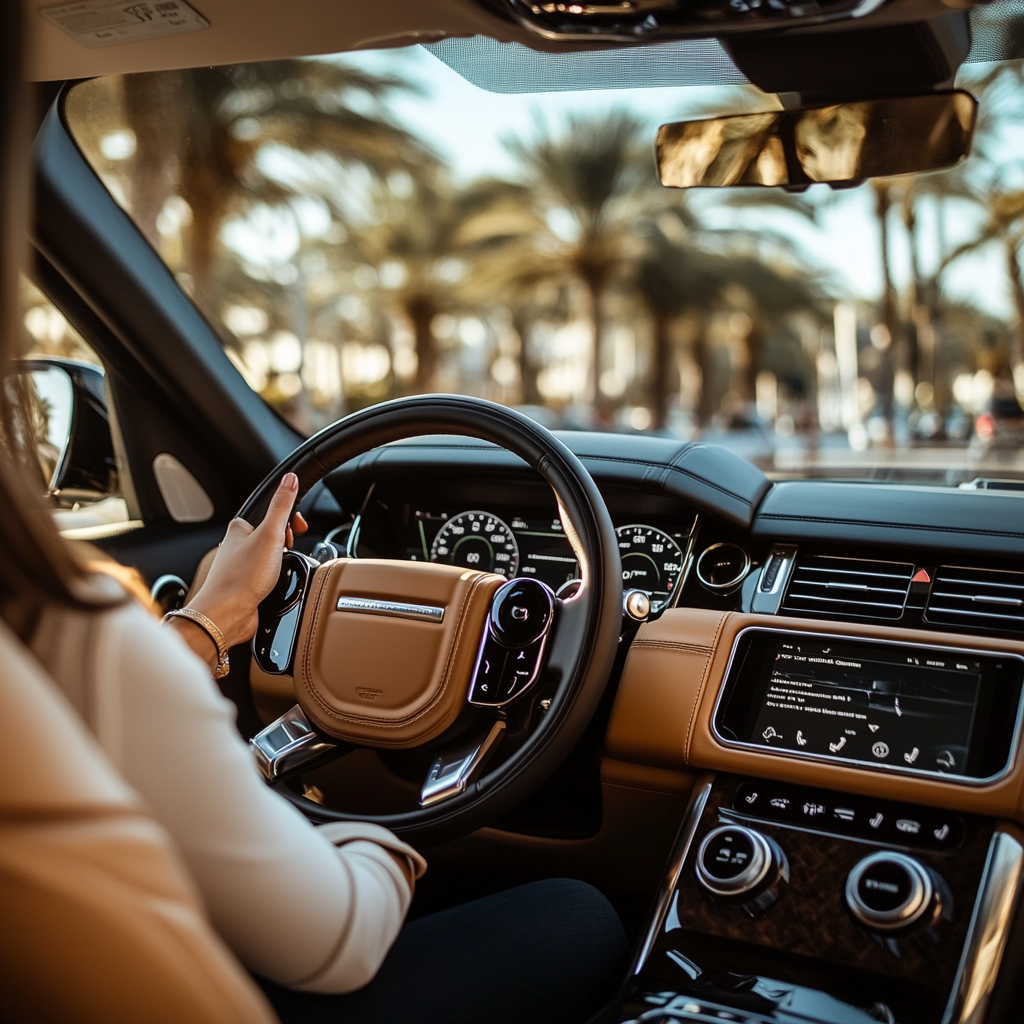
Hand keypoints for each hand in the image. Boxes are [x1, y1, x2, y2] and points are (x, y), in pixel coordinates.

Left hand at [185, 473, 307, 649]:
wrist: (227, 615)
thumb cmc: (241, 578)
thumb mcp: (270, 534)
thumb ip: (281, 506)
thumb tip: (289, 479)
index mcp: (239, 528)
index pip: (270, 512)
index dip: (289, 519)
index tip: (298, 528)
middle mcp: (238, 546)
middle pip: (273, 535)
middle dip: (287, 543)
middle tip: (288, 550)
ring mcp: (242, 567)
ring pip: (272, 557)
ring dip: (283, 562)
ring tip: (280, 570)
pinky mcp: (247, 586)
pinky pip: (269, 576)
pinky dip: (278, 578)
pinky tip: (277, 584)